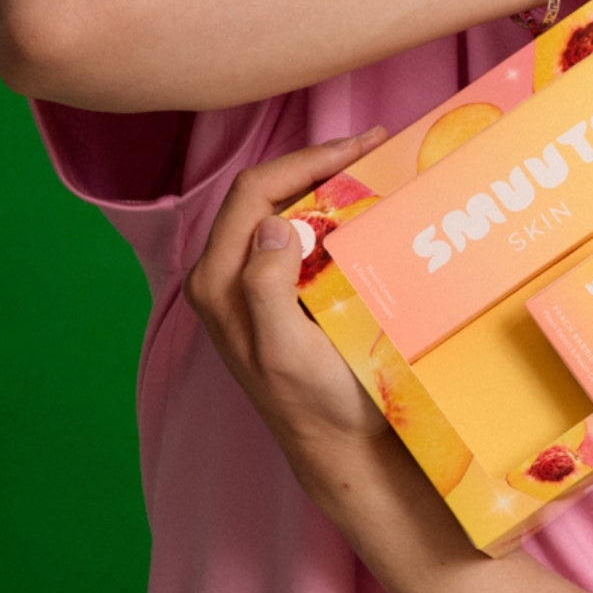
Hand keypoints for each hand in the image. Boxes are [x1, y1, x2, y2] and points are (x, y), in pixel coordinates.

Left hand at [184, 130, 395, 479]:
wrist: (340, 447)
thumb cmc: (316, 404)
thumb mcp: (286, 350)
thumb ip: (266, 287)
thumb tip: (277, 223)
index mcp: (217, 282)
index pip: (254, 192)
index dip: (305, 160)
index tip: (360, 147)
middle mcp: (225, 277)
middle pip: (266, 192)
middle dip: (318, 161)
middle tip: (375, 145)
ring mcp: (250, 284)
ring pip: (282, 208)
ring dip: (326, 181)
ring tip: (374, 164)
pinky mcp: (278, 293)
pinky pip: (298, 234)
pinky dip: (332, 209)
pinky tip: (366, 205)